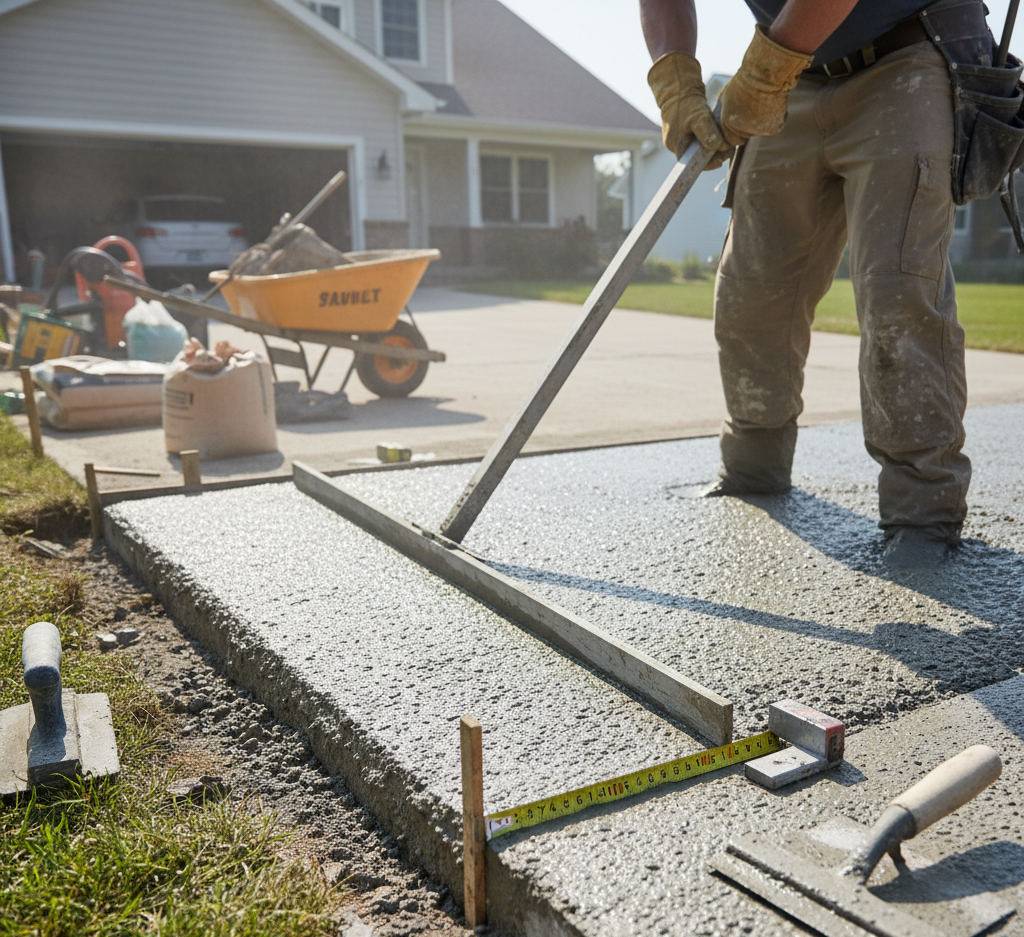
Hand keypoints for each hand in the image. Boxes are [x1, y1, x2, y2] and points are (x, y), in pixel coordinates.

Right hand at [648, 52, 730, 169]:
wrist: (678, 90)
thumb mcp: (699, 116)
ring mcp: (679, 141)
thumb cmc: (687, 104)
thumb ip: (707, 132)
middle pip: (696, 159)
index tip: (723, 158)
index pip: (693, 165)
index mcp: (677, 146)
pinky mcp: (684, 135)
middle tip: (729, 150)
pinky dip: (708, 141)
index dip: (709, 164)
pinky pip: (697, 143)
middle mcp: (676, 147)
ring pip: (698, 151)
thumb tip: (718, 147)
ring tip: (725, 142)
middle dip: (713, 156)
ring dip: (712, 148)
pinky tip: (718, 136)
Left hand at [718, 25, 813, 147]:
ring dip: (760, 123)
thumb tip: (726, 119)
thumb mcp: (729, 96)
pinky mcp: (773, 129)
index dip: (733, 133)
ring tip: (763, 103)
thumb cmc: (747, 79)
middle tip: (752, 114)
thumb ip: (727, 111)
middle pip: (743, 138)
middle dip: (745, 129)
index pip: (728, 139)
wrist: (767, 74)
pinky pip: (773, 126)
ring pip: (758, 132)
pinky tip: (774, 104)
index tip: (738, 127)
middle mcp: (741, 130)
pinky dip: (775, 118)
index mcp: (728, 122)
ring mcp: (757, 131)